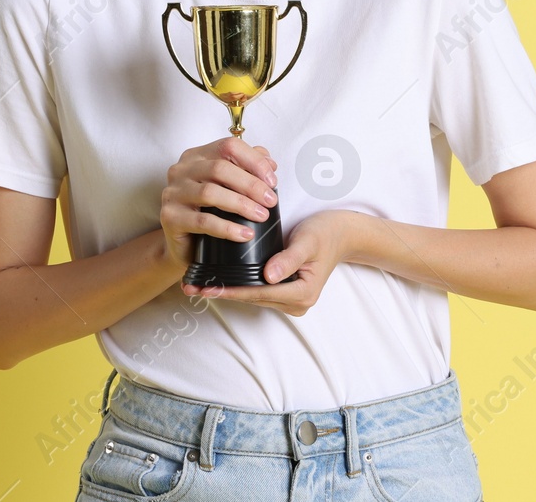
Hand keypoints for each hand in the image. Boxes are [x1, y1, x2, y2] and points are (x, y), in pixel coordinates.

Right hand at [160, 136, 278, 272]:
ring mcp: (173, 193)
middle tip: (270, 201)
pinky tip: (245, 234)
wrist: (186, 246)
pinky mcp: (169, 217)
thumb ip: (247, 168)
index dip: (254, 161)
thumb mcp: (230, 187)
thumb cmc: (210, 211)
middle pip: (220, 168)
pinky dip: (227, 228)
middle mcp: (181, 170)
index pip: (228, 146)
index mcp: (197, 156)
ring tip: (261, 216)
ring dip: (241, 204)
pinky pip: (202, 221)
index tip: (273, 181)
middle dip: (251, 185)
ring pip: (210, 193)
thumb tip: (270, 163)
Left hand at [182, 209, 361, 315]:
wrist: (344, 233)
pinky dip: (239, 285)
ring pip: (252, 296)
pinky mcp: (286, 292)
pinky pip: (258, 291)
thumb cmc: (327, 232)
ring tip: (198, 284)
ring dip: (227, 289)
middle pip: (251, 298)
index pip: (257, 293)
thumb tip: (268, 276)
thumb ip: (289, 259)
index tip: (206, 286)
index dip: (229, 290)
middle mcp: (296, 302)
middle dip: (221, 291)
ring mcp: (291, 300)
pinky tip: (219, 279)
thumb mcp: (308, 241)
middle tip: (191, 286)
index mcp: (301, 293)